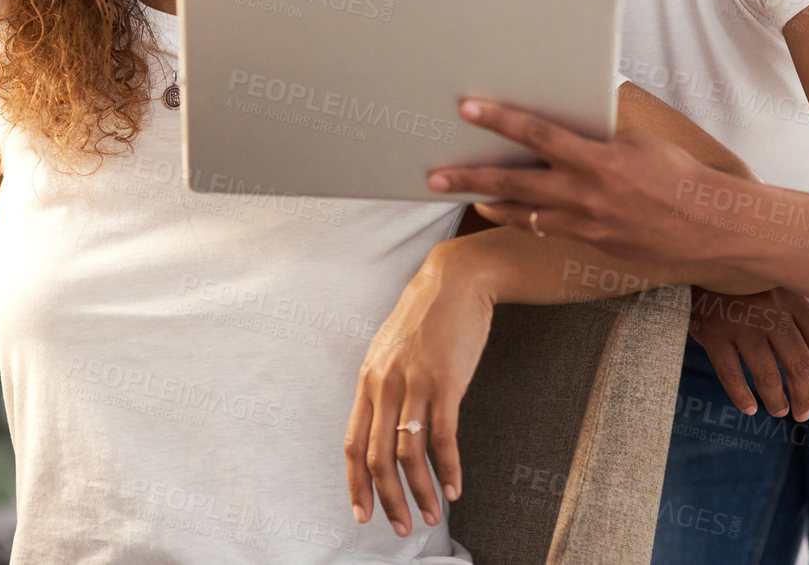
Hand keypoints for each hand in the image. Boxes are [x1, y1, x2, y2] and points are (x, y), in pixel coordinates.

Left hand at [344, 242, 492, 537]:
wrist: (455, 280)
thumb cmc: (426, 317)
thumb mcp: (392, 350)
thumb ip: (385, 385)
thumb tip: (383, 424)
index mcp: (368, 380)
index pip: (353, 443)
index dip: (355, 483)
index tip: (361, 514)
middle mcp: (384, 384)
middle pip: (376, 456)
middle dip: (387, 499)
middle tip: (401, 528)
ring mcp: (414, 383)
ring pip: (408, 452)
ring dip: (420, 491)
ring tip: (432, 515)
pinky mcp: (445, 381)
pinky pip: (443, 436)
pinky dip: (449, 467)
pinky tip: (456, 487)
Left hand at [428, 99, 722, 265]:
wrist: (711, 225)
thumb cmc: (677, 174)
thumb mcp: (636, 140)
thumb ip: (595, 132)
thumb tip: (563, 119)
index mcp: (599, 159)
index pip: (538, 135)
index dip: (499, 120)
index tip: (467, 108)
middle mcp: (587, 194)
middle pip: (514, 184)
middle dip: (470, 178)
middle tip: (435, 174)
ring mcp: (586, 224)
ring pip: (522, 213)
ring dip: (489, 203)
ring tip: (462, 195)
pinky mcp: (590, 244)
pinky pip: (546, 228)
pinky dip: (523, 218)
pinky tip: (505, 210)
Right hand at [689, 287, 808, 420]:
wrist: (700, 258)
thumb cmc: (744, 282)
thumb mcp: (777, 287)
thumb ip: (796, 317)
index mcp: (793, 298)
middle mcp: (770, 309)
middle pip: (799, 363)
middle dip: (804, 395)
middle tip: (803, 412)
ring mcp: (740, 320)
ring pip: (766, 373)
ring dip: (776, 400)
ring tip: (779, 411)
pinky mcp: (711, 330)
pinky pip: (730, 373)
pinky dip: (741, 395)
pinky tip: (749, 408)